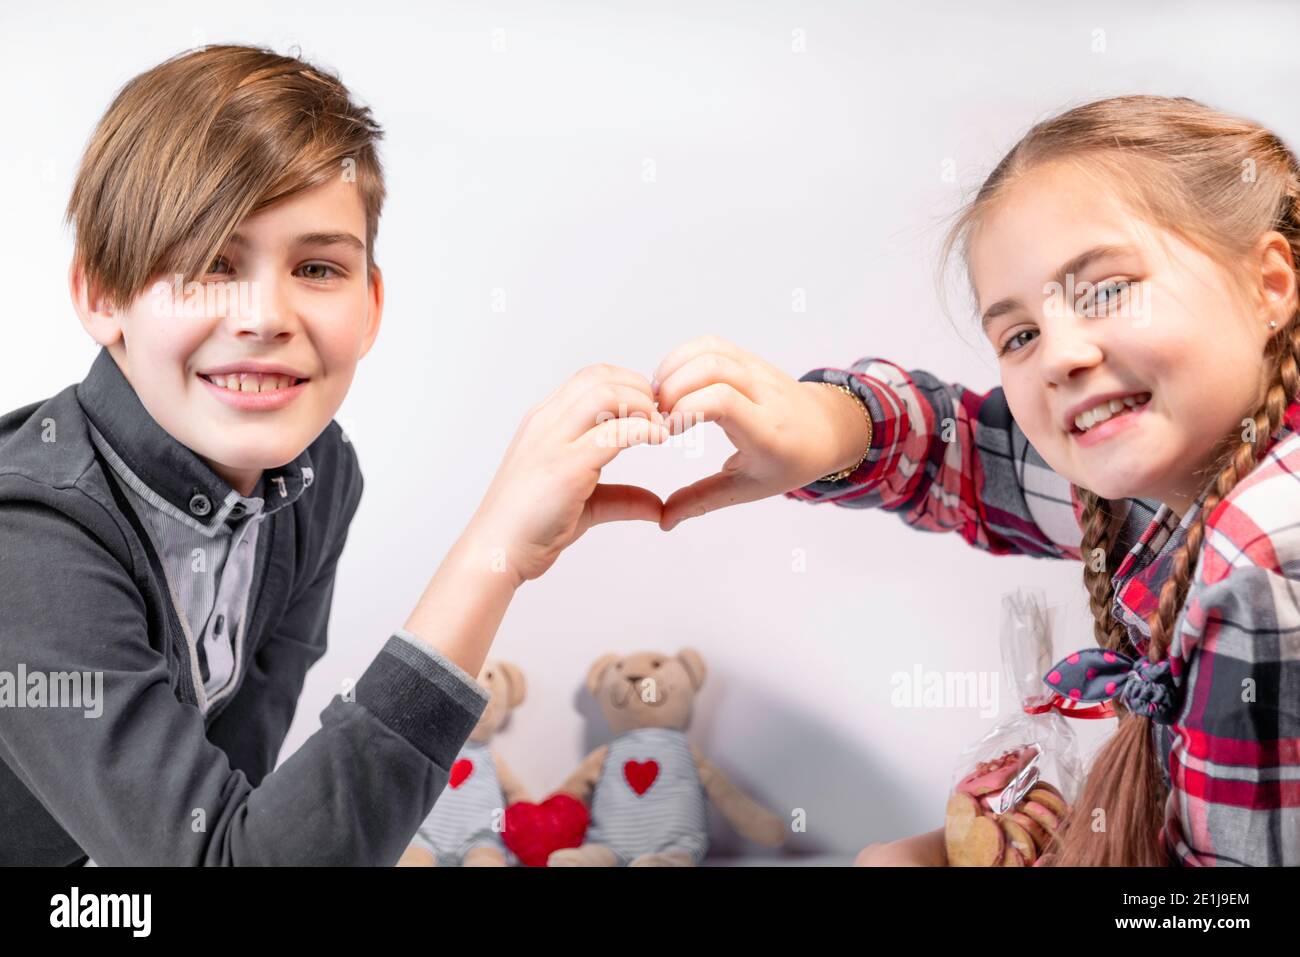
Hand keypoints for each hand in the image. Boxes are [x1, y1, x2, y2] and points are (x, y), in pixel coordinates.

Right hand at [466, 363, 670, 585]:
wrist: (497, 552)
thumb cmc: (530, 528)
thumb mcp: (585, 505)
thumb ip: (621, 498)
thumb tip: (657, 506)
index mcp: (543, 423)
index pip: (589, 379)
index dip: (627, 385)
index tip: (651, 409)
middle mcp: (545, 424)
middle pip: (599, 377)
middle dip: (639, 388)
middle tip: (662, 416)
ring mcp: (553, 442)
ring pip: (605, 394)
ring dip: (641, 404)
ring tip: (660, 426)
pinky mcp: (566, 466)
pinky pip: (613, 432)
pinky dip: (643, 428)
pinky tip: (658, 438)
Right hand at [652, 335, 870, 530]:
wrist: (827, 430)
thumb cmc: (789, 461)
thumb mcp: (748, 487)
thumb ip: (703, 500)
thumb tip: (664, 520)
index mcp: (768, 430)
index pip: (724, 401)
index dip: (687, 408)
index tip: (668, 430)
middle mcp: (765, 393)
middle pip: (713, 367)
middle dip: (673, 387)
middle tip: (655, 416)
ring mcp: (758, 369)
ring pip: (710, 349)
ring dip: (674, 369)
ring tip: (659, 399)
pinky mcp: (749, 357)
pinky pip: (711, 344)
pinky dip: (683, 357)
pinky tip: (671, 383)